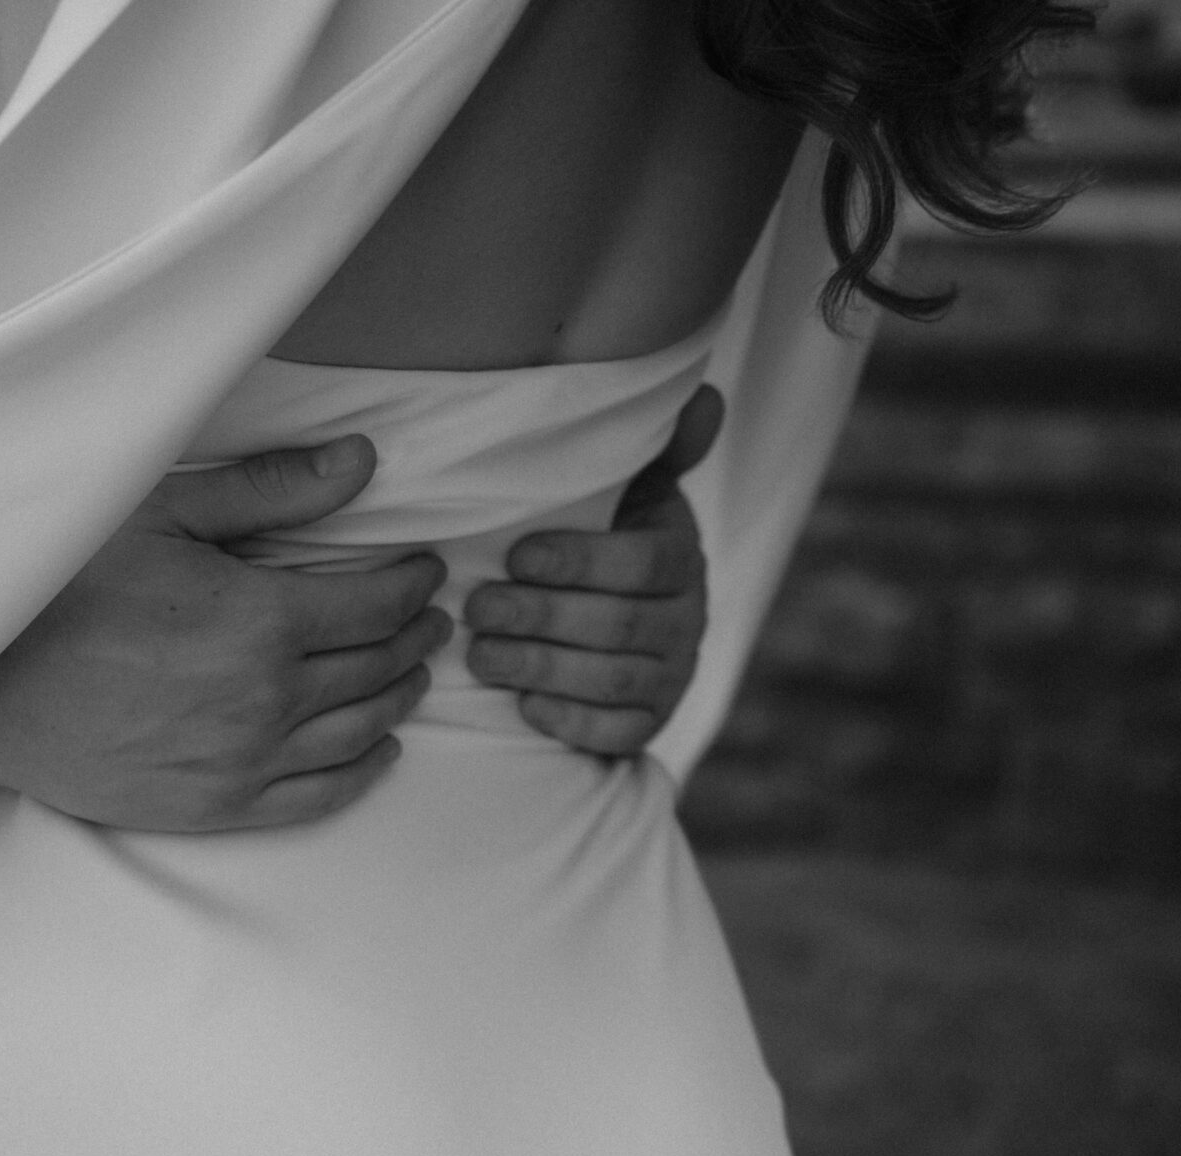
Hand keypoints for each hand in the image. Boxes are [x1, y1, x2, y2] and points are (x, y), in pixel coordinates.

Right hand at [0, 436, 451, 831]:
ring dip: (399, 697)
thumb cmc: (59, 589)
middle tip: (428, 614)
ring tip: (412, 670)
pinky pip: (317, 796)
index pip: (377, 604)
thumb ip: (268, 491)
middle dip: (414, 636)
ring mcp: (244, 762)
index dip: (412, 583)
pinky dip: (362, 771)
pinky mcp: (215, 806)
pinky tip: (379, 749)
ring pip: (359, 731)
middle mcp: (267, 699)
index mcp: (261, 620)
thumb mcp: (157, 514)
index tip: (424, 568)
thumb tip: (361, 462)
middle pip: (376, 666)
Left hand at [462, 383, 723, 754]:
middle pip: (619, 623)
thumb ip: (654, 450)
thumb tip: (703, 398)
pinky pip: (613, 733)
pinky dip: (565, 718)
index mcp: (679, 555)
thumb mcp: (627, 493)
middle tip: (477, 609)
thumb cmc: (601, 545)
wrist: (614, 631)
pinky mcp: (648, 725)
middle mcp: (688, 619)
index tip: (515, 556)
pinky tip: (521, 703)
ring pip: (610, 679)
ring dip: (539, 666)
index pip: (643, 561)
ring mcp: (672, 677)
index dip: (578, 561)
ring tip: (480, 654)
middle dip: (541, 616)